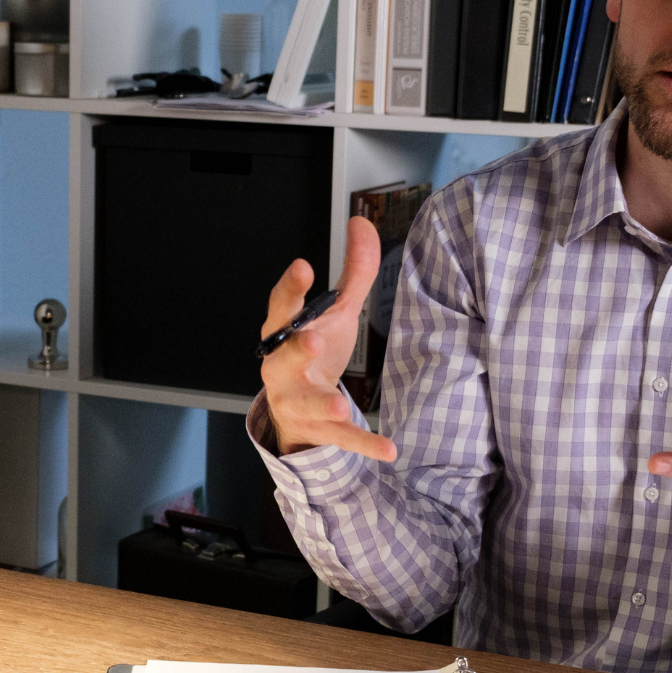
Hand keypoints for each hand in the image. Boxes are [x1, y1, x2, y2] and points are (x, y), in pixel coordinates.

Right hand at [260, 216, 397, 460]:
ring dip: (322, 405)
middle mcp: (283, 368)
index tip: (304, 266)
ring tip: (340, 407)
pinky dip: (364, 445)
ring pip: (305, 404)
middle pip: (283, 359)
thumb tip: (361, 222)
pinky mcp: (318, 431)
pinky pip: (340, 440)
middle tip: (314, 340)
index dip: (290, 289)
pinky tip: (389, 449)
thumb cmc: (314, 354)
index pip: (282, 308)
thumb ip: (352, 272)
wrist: (297, 414)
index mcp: (284, 333)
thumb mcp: (335, 312)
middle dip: (297, 351)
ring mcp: (297, 402)